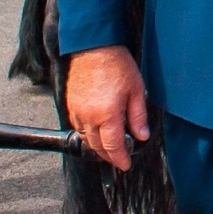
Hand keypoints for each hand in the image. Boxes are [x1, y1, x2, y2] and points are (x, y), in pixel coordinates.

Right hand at [66, 45, 149, 170]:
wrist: (93, 48)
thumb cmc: (117, 65)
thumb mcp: (137, 90)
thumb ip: (138, 116)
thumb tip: (142, 136)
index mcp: (107, 115)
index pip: (113, 147)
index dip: (120, 159)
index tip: (125, 165)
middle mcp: (88, 117)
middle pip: (96, 147)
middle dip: (108, 156)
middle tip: (119, 158)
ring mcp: (77, 112)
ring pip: (85, 138)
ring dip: (96, 146)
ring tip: (109, 147)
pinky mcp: (70, 105)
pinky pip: (77, 126)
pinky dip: (87, 133)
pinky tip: (96, 129)